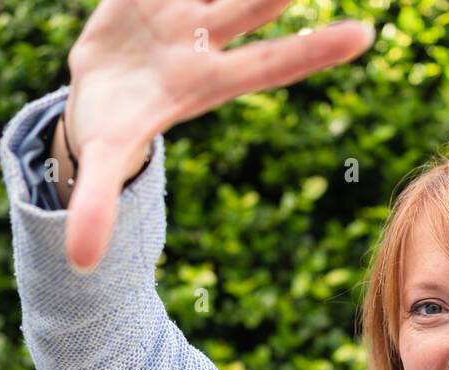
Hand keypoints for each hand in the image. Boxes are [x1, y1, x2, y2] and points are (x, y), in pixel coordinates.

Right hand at [60, 0, 374, 270]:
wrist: (99, 83)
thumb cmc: (116, 124)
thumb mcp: (106, 162)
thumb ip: (97, 206)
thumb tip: (81, 264)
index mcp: (205, 79)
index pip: (268, 65)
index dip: (310, 52)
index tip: (367, 35)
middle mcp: (206, 32)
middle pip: (253, 0)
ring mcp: (183, 1)